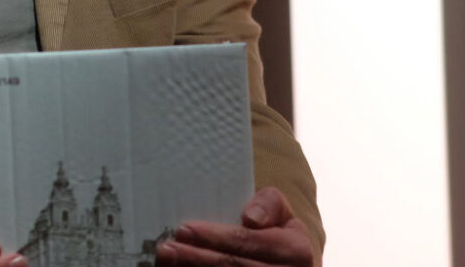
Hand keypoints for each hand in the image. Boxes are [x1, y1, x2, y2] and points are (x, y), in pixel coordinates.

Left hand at [155, 187, 314, 265]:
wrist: (289, 265)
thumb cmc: (279, 235)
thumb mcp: (283, 214)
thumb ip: (270, 205)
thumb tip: (251, 218)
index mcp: (297, 251)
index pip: (248, 242)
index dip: (215, 237)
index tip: (184, 229)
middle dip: (196, 257)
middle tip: (167, 248)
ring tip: (167, 260)